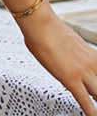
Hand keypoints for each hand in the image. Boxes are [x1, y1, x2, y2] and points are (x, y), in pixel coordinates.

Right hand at [19, 1, 96, 115]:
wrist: (40, 24)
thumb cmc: (47, 28)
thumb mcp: (66, 41)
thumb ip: (70, 54)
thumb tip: (63, 60)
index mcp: (90, 53)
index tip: (95, 81)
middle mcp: (90, 63)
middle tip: (95, 95)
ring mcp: (82, 72)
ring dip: (96, 99)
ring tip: (95, 108)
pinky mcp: (71, 80)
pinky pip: (85, 102)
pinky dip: (90, 112)